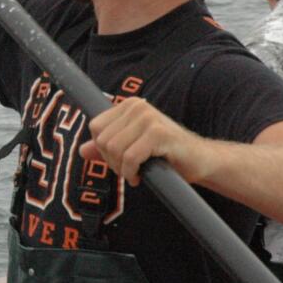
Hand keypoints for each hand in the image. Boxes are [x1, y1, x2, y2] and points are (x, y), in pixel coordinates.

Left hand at [80, 98, 210, 186]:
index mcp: (128, 106)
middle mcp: (137, 106)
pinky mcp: (158, 133)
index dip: (103, 150)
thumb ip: (107, 147)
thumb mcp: (132, 148)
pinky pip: (130, 157)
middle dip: (112, 161)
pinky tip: (140, 176)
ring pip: (114, 149)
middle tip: (129, 169)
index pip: (96, 127)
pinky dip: (131, 172)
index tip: (119, 160)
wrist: (200, 161)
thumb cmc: (166, 154)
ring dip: (122, 169)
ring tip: (136, 172)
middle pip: (103, 140)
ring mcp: (148, 118)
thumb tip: (82, 150)